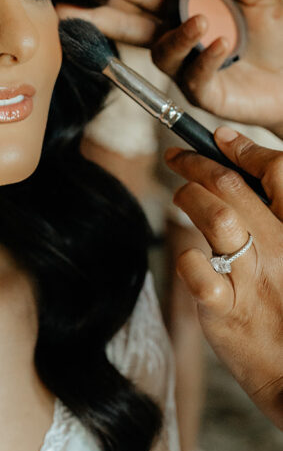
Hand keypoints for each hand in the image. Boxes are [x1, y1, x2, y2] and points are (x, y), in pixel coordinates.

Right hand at [59, 0, 282, 136]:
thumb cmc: (277, 38)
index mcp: (182, 10)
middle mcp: (175, 38)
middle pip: (129, 25)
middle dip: (98, 17)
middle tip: (69, 10)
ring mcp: (184, 67)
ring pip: (163, 51)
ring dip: (179, 36)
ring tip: (203, 22)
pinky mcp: (201, 92)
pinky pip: (196, 74)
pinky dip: (207, 57)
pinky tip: (221, 44)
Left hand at [165, 127, 282, 428]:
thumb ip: (275, 223)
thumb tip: (240, 181)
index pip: (277, 170)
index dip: (241, 149)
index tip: (218, 140)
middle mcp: (282, 250)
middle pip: (233, 186)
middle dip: (197, 163)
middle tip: (178, 158)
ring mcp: (253, 280)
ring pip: (216, 216)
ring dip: (190, 197)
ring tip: (181, 196)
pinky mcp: (225, 310)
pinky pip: (197, 270)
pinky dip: (187, 256)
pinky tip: (188, 256)